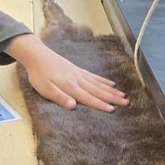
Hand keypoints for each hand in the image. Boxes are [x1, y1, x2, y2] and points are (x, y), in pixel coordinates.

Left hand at [7, 34, 128, 111]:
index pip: (89, 98)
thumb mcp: (45, 89)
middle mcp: (78, 80)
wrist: (37, 55)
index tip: (113, 110)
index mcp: (71, 87)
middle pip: (99, 91)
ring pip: (99, 84)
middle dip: (113, 98)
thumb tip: (73, 106)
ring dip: (112, 90)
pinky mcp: (78, 70)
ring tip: (124, 95)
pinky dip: (104, 80)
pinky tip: (111, 83)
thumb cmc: (39, 75)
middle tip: (127, 103)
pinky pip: (94, 76)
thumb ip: (60, 97)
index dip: (101, 105)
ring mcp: (79, 74)